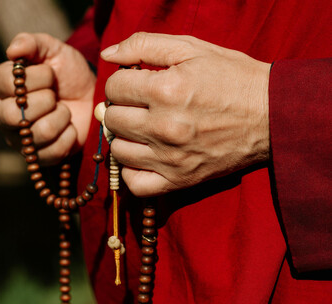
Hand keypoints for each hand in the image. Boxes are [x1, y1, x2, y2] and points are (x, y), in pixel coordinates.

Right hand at [0, 33, 95, 164]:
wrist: (90, 97)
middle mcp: (1, 114)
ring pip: (38, 134)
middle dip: (45, 101)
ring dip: (61, 118)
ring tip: (64, 110)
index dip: (36, 78)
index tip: (50, 74)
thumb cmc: (67, 74)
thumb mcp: (53, 50)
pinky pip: (53, 152)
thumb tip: (13, 51)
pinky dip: (69, 136)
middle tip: (55, 95)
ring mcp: (18, 139)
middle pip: (13, 115)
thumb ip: (32, 43)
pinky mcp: (38, 157)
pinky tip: (69, 127)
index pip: (6, 84)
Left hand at [101, 32, 270, 196]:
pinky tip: (142, 156)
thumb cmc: (231, 78)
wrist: (271, 115)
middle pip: (112, 119)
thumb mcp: (192, 49)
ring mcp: (171, 158)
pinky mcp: (179, 180)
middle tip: (136, 104)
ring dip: (124, 137)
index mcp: (167, 90)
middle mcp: (165, 127)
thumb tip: (108, 54)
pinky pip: (135, 184)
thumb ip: (144, 44)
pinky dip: (131, 171)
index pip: (114, 87)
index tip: (134, 83)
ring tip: (140, 128)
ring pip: (119, 150)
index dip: (120, 81)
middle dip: (120, 107)